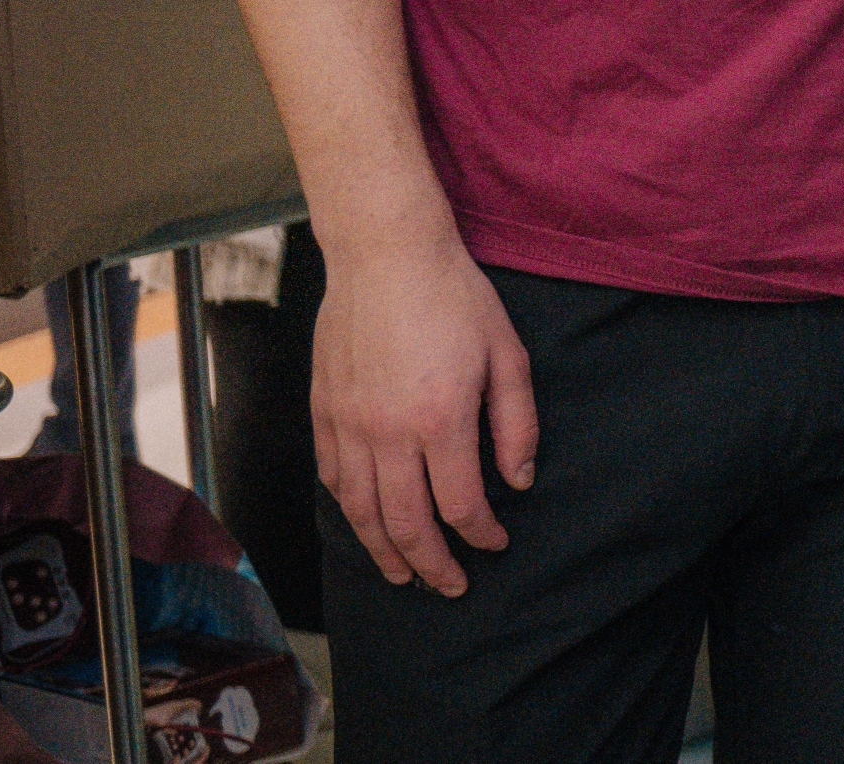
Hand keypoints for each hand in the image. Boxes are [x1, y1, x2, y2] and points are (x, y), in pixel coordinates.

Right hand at [311, 233, 534, 596]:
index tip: (496, 543)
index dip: (480, 533)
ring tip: (405, 574)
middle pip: (406, 523)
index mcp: (440, 419)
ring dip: (384, 551)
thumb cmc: (455, 298)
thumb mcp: (507, 354)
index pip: (461, 504)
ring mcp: (349, 425)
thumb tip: (519, 480)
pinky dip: (351, 511)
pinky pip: (334, 478)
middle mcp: (388, 432)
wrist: (385, 256)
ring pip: (362, 511)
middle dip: (432, 564)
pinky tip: (367, 524)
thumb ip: (516, 423)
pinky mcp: (324, 412)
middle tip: (451, 586)